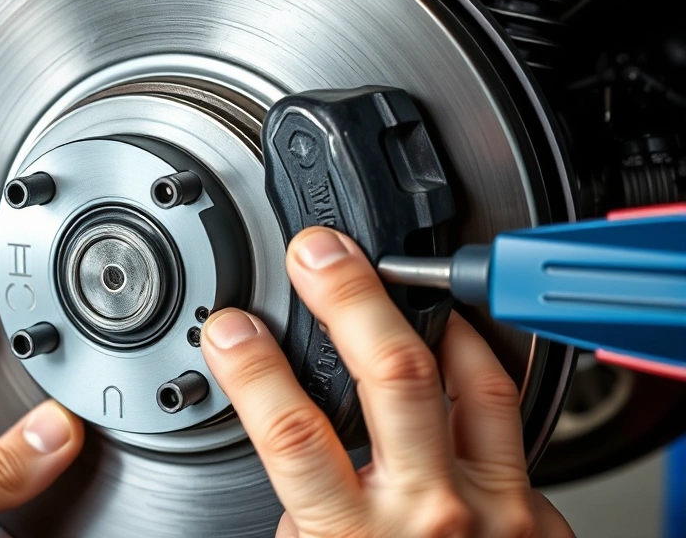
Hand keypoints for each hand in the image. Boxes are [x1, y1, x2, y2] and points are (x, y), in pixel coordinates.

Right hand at [201, 227, 573, 536]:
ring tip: (390, 278)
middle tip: (317, 254)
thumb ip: (306, 507)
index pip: (292, 432)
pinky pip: (504, 412)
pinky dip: (473, 364)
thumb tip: (290, 443)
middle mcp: (428, 514)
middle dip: (346, 296)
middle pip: (390, 374)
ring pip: (466, 379)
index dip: (253, 367)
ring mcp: (492, 506)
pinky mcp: (535, 506)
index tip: (231, 328)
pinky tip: (450, 343)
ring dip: (423, 317)